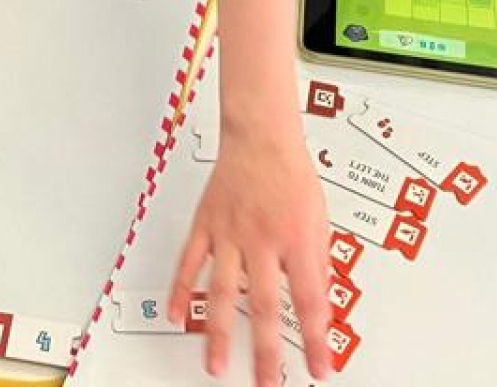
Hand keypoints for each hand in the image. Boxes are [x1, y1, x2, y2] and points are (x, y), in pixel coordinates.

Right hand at [171, 127, 333, 384]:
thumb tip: (320, 302)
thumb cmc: (292, 172)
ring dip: (219, 332)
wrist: (261, 133)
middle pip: (263, 305)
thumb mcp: (320, 219)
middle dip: (265, 351)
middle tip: (266, 382)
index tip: (318, 369)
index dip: (314, 340)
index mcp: (296, 239)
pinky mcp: (206, 224)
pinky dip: (180, 290)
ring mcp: (230, 232)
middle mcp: (262, 239)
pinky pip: (189, 261)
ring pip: (221, 291)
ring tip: (216, 364)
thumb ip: (318, 263)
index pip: (308, 301)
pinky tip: (177, 314)